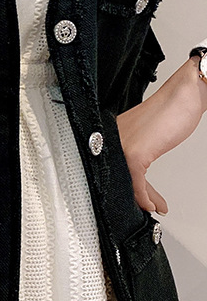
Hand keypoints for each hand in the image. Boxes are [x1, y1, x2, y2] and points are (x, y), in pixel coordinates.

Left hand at [116, 57, 206, 212]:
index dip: (130, 184)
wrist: (186, 94)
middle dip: (137, 194)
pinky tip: (151, 204)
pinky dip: (143, 195)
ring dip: (142, 198)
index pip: (117, 165)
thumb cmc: (172, 109)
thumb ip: (143, 151)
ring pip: (126, 179)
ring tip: (155, 206)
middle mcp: (114, 138)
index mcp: (115, 132)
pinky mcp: (134, 152)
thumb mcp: (152, 135)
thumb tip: (140, 173)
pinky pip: (135, 181)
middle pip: (120, 174)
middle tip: (149, 205)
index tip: (140, 197)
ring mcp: (122, 145)